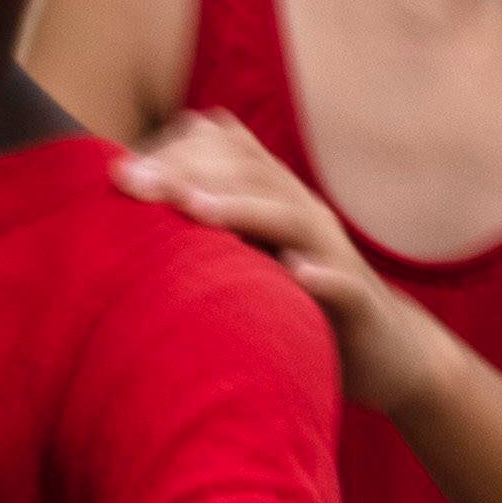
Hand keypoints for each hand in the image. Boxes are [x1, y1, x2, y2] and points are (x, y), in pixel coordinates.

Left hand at [115, 110, 389, 353]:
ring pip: (291, 218)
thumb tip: (141, 192)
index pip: (225, 151)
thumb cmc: (295, 302)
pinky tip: (295, 274)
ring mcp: (333, 254)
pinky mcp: (358, 302)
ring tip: (195, 210)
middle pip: (250, 174)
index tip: (117, 171)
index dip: (174, 152)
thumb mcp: (248, 254)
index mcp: (272, 198)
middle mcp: (302, 214)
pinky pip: (343, 284)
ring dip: (243, 210)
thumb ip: (206, 220)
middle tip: (132, 184)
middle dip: (188, 172)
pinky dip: (320, 277)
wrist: (385, 351)